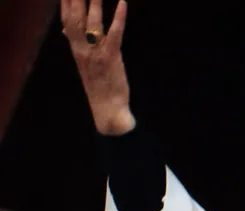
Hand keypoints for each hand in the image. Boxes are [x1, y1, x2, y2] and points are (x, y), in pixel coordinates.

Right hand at [61, 0, 134, 135]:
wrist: (107, 110)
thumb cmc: (99, 86)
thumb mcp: (84, 64)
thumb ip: (76, 46)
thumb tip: (64, 32)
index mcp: (75, 49)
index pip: (66, 20)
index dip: (65, 3)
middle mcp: (82, 49)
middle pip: (75, 17)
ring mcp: (96, 53)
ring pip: (92, 22)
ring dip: (94, 2)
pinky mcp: (111, 57)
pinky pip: (114, 34)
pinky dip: (118, 18)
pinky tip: (122, 3)